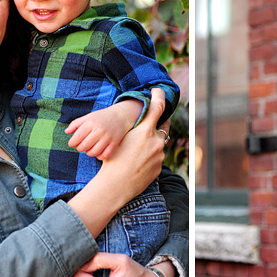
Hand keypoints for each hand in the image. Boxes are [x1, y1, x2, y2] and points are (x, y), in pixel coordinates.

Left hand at [65, 100, 142, 159]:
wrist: (120, 116)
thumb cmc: (101, 117)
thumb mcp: (88, 117)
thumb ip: (76, 124)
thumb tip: (66, 132)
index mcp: (91, 123)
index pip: (77, 137)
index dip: (72, 142)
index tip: (72, 143)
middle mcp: (99, 130)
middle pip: (84, 146)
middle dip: (80, 148)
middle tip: (81, 146)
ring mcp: (108, 137)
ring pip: (93, 152)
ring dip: (88, 153)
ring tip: (89, 149)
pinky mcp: (114, 143)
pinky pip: (104, 155)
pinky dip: (99, 156)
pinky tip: (97, 151)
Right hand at [67, 90, 166, 237]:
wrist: (115, 186)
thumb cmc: (112, 160)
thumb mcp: (120, 139)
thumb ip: (134, 129)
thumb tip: (140, 121)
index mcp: (145, 131)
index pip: (157, 107)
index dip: (159, 96)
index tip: (158, 90)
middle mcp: (156, 142)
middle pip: (164, 126)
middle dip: (159, 124)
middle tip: (151, 124)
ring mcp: (160, 155)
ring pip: (159, 144)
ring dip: (152, 144)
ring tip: (136, 152)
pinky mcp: (159, 167)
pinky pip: (157, 157)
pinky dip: (150, 157)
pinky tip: (137, 163)